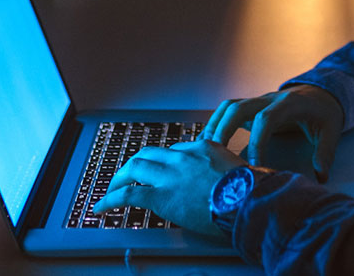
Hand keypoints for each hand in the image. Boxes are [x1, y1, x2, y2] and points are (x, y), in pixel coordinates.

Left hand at [92, 139, 244, 236]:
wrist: (248, 200)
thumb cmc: (252, 191)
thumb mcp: (244, 169)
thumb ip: (231, 170)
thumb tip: (236, 179)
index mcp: (203, 148)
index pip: (175, 152)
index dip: (164, 164)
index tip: (160, 173)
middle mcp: (182, 157)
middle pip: (149, 154)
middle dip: (134, 165)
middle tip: (126, 176)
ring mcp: (170, 175)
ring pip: (134, 168)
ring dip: (118, 178)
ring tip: (110, 189)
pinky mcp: (161, 196)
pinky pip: (127, 194)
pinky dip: (109, 200)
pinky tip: (101, 207)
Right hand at [202, 84, 343, 181]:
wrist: (321, 93)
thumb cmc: (324, 113)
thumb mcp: (331, 131)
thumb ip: (325, 153)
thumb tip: (320, 176)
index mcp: (289, 104)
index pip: (266, 119)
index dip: (256, 142)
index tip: (253, 166)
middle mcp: (269, 99)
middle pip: (238, 108)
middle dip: (224, 130)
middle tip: (216, 157)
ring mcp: (257, 101)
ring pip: (228, 107)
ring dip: (215, 126)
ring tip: (205, 151)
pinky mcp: (251, 107)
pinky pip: (227, 111)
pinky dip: (215, 125)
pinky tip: (206, 143)